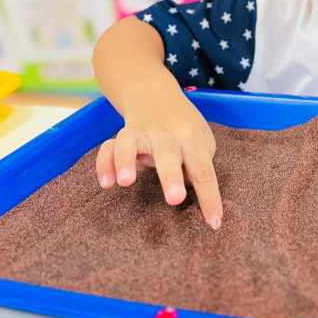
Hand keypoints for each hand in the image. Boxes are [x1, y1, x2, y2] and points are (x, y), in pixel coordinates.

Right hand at [95, 109, 222, 228]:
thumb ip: (199, 163)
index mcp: (191, 137)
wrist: (155, 94)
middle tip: (175, 199)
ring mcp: (142, 133)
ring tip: (125, 182)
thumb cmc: (184, 126)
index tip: (214, 223)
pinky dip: (104, 164)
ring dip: (126, 160)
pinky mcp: (122, 135)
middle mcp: (166, 134)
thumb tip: (192, 192)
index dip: (210, 197)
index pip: (204, 170)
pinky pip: (108, 148)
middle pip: (168, 154)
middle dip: (172, 177)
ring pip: (130, 141)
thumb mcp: (201, 139)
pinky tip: (106, 183)